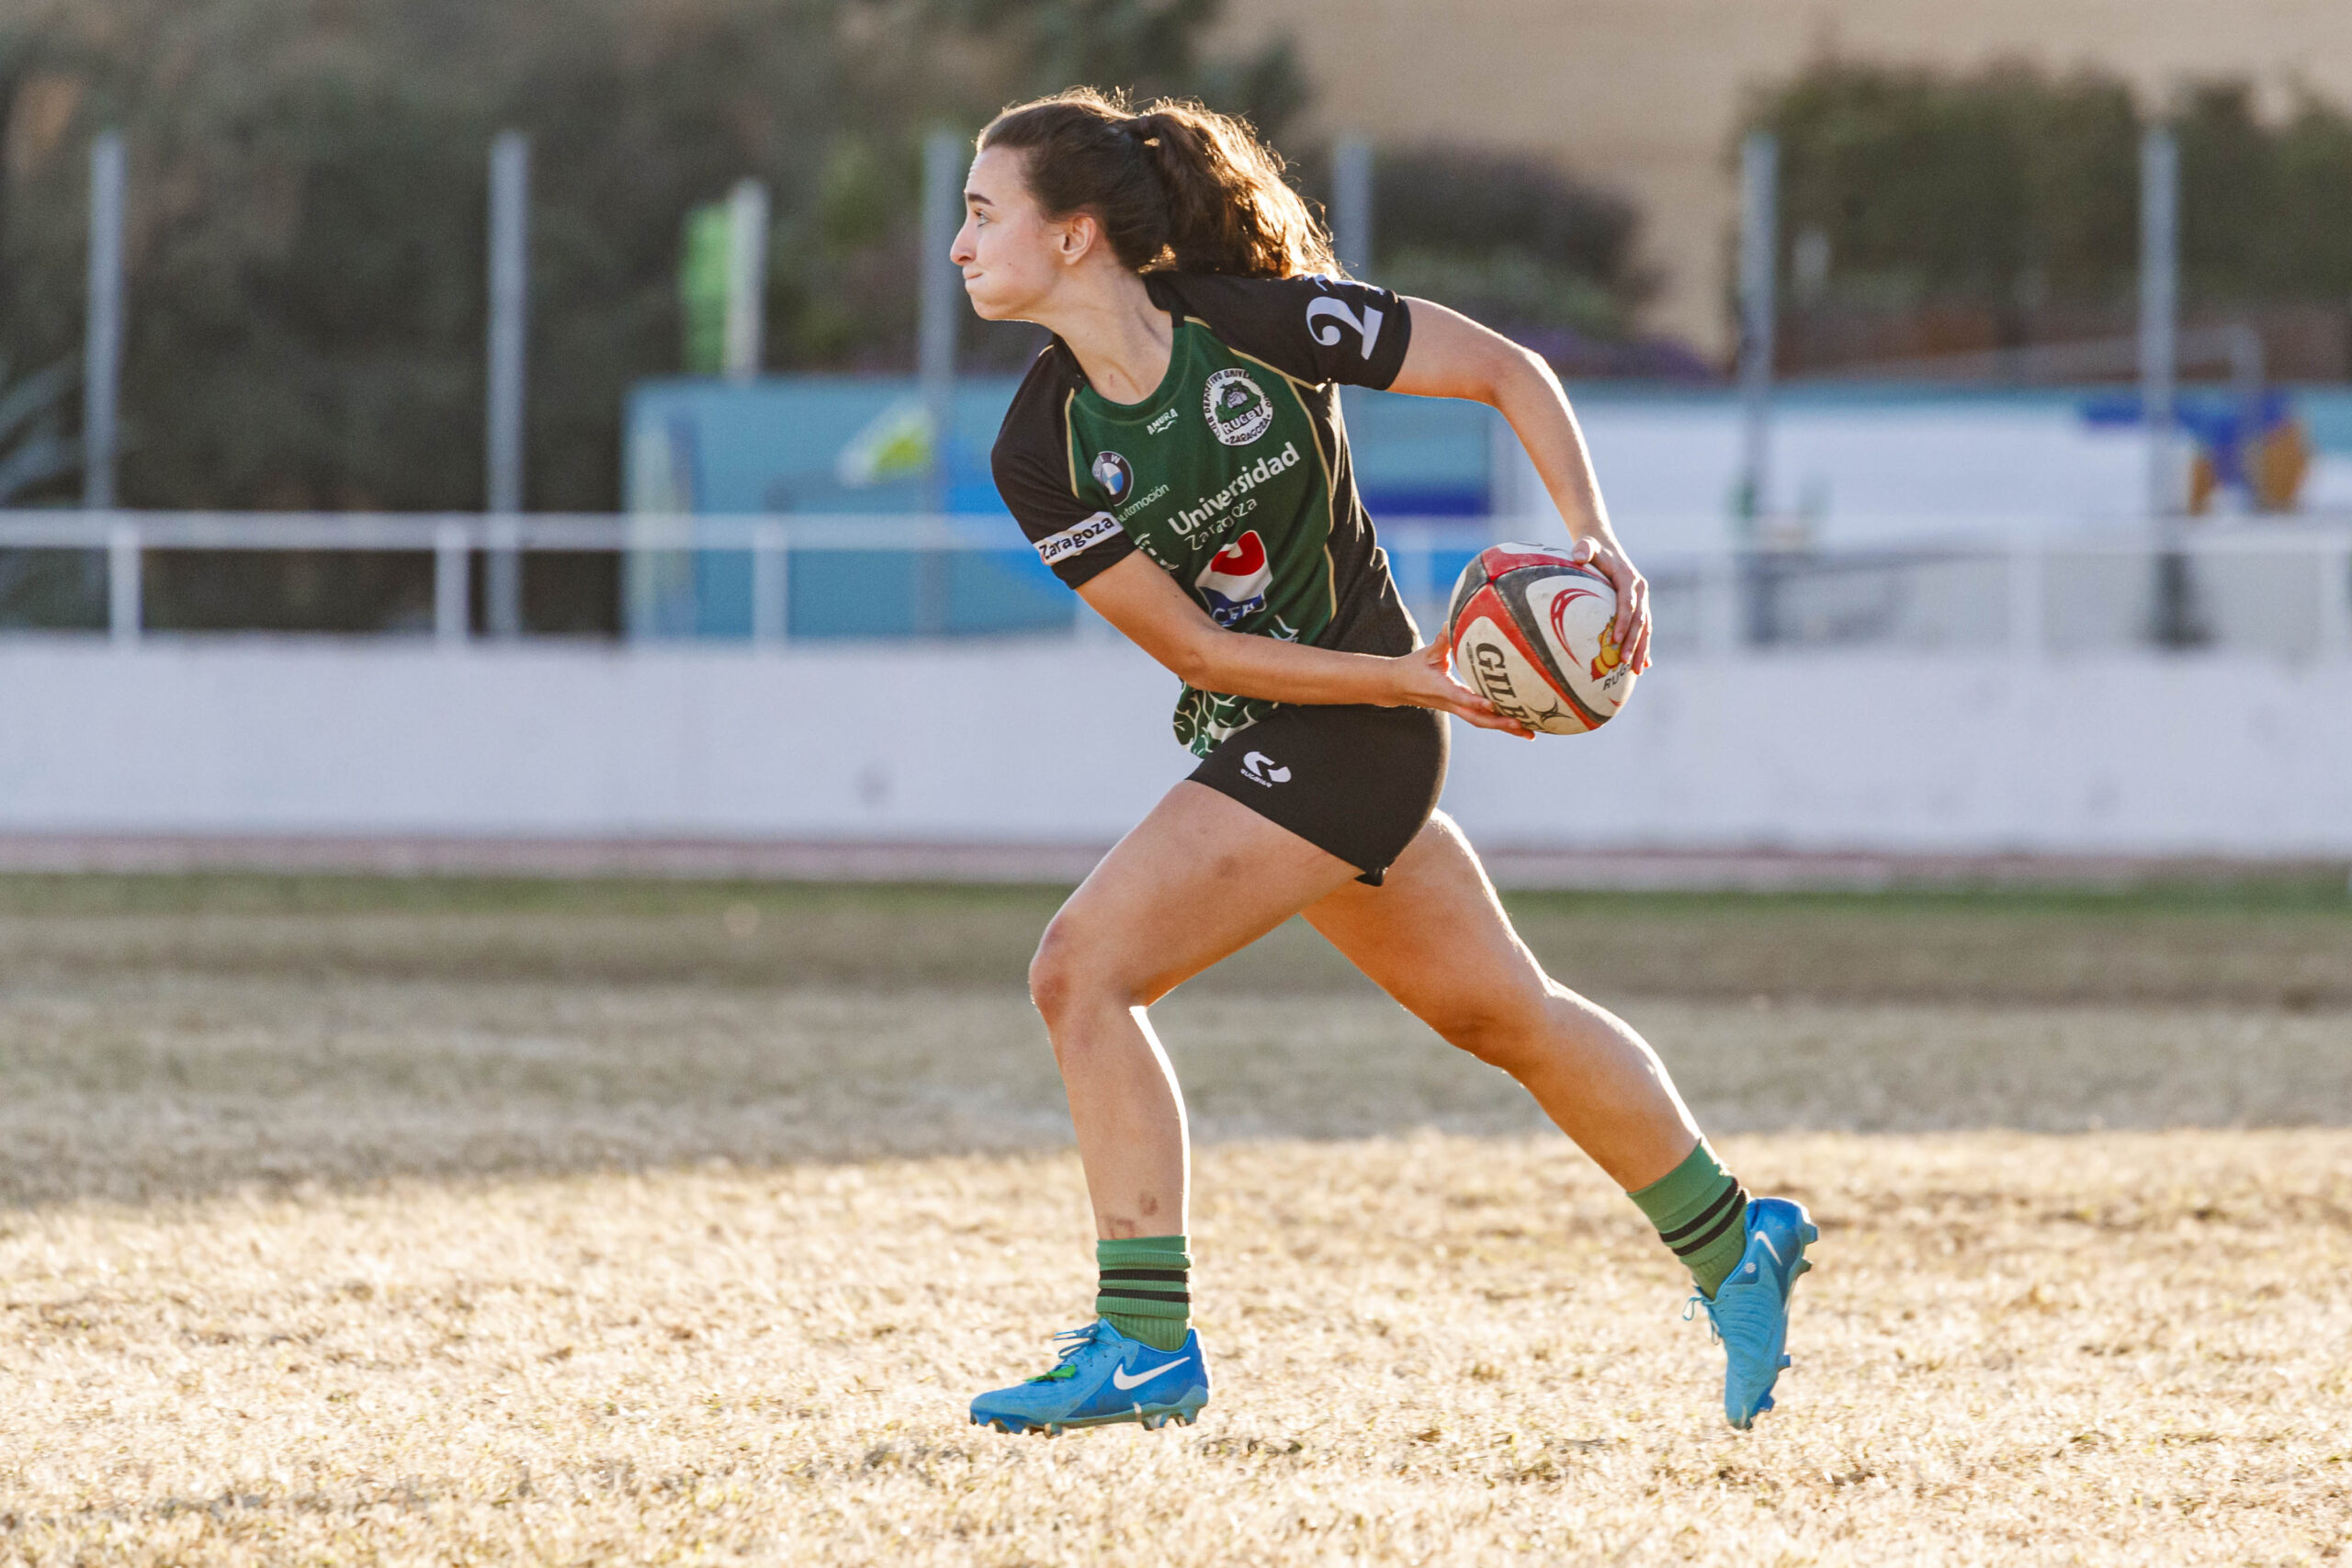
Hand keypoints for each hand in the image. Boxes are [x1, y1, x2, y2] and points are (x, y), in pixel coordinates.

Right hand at [1387, 641, 1535, 737]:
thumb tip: (1451, 622)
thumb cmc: (1413, 668)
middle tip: (1523, 725)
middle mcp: (1451, 703)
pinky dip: (1500, 723)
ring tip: (1530, 733)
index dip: (1476, 702)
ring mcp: (1456, 708)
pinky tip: (1518, 725)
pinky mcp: (1460, 709)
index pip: (1461, 698)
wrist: (1397, 687)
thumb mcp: (1427, 653)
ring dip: (1505, 728)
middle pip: (1477, 719)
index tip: (1493, 704)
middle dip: (1500, 723)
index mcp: (1441, 690)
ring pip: (1482, 722)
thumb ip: (1441, 640)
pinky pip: (1482, 719)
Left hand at [1566, 535, 1652, 674]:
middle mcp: (1640, 589)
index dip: (1623, 621)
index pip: (1628, 603)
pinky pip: (1645, 627)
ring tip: (1638, 670)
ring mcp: (1642, 598)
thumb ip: (1583, 549)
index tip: (1616, 640)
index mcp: (1629, 578)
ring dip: (1643, 648)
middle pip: (1640, 619)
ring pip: (1646, 626)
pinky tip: (1645, 664)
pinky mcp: (1640, 605)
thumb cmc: (1591, 548)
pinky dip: (1645, 644)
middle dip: (1634, 642)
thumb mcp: (1586, 545)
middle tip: (1626, 662)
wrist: (1603, 544)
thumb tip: (1579, 556)